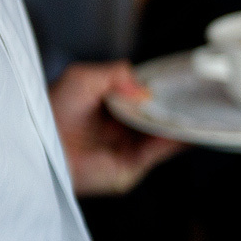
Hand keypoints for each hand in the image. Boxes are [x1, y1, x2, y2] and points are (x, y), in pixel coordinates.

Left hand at [49, 61, 184, 195]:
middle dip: (178, 106)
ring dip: (182, 123)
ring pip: (165, 134)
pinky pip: (161, 152)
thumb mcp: (81, 78)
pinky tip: (191, 130)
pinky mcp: (133, 166)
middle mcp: (124, 127)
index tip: (182, 81)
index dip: (164, 89)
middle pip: (160, 115)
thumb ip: (115, 74)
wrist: (40, 147)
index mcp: (112, 105)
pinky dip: (178, 141)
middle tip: (197, 95)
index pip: (146, 96)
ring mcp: (130, 146)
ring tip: (200, 111)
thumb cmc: (51, 113)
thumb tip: (146, 90)